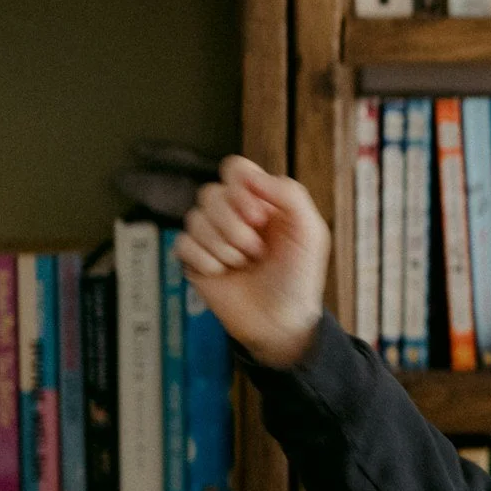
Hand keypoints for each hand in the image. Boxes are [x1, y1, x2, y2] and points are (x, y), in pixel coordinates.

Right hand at [175, 155, 331, 369]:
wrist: (281, 321)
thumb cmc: (298, 276)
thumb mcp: (309, 231)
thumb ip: (289, 194)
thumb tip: (249, 175)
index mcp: (260, 200)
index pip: (235, 169)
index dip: (241, 189)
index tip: (260, 216)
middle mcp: (233, 213)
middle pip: (211, 193)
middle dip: (234, 225)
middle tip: (257, 250)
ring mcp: (211, 236)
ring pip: (194, 218)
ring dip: (223, 246)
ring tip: (243, 264)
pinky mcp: (194, 259)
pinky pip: (182, 243)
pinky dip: (205, 260)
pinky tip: (222, 273)